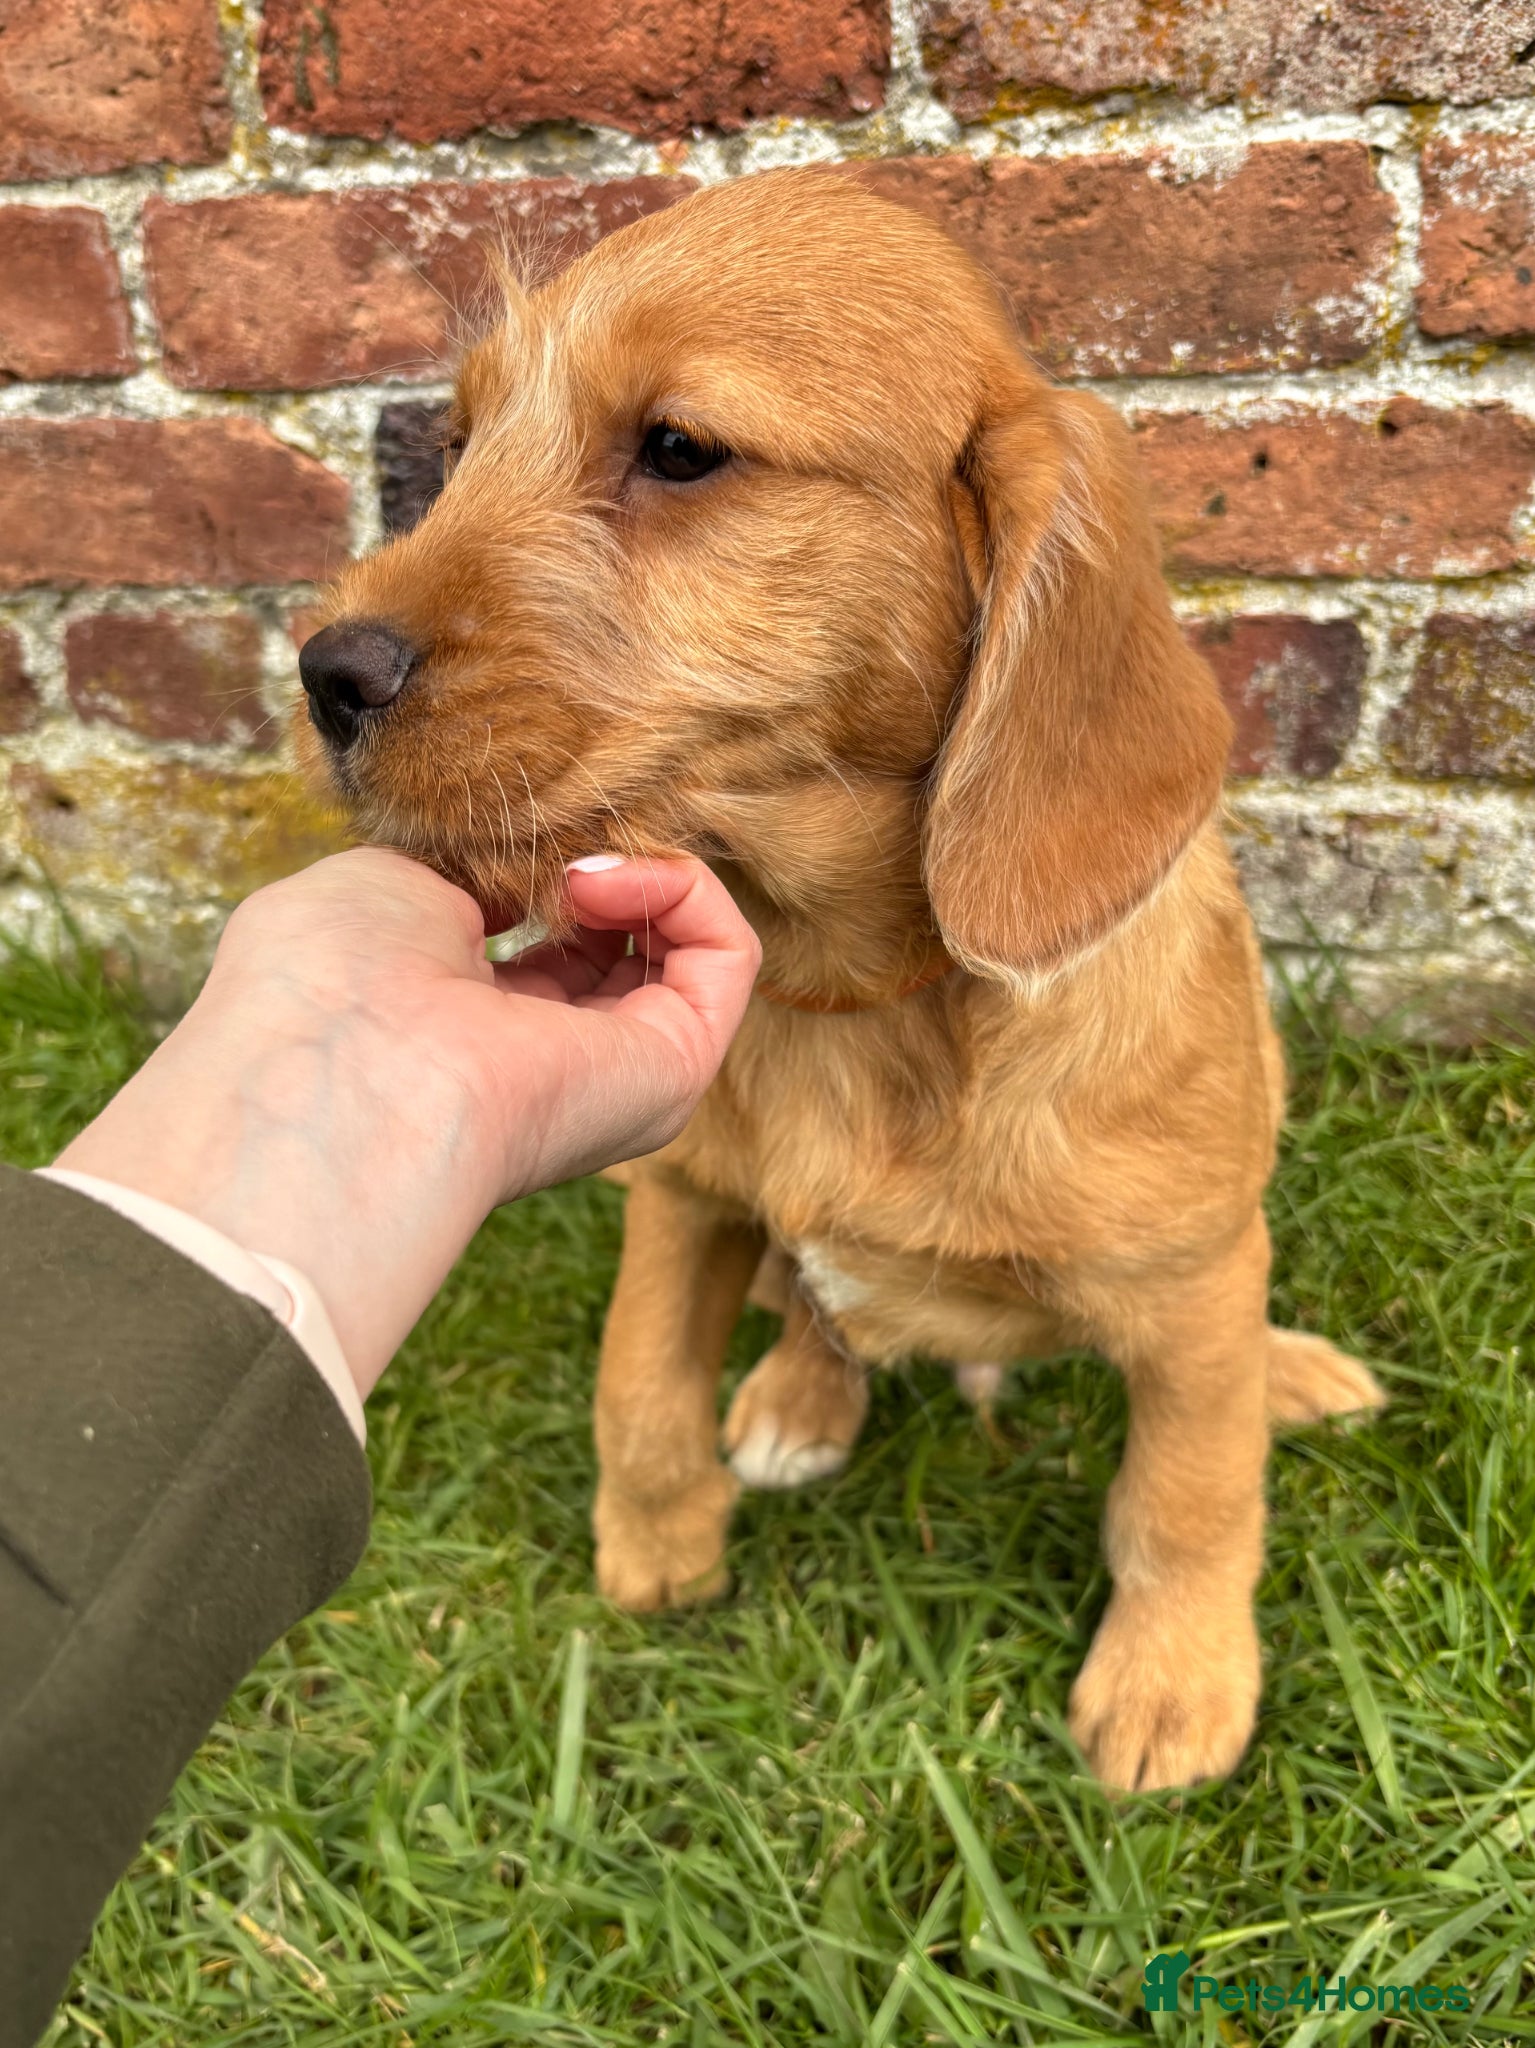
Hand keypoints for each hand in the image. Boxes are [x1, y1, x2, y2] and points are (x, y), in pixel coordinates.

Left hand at [55, 848, 760, 1396]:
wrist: (344, 1069)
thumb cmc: (329, 982)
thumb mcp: (388, 885)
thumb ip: (469, 870)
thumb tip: (537, 859)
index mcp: (469, 1034)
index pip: (545, 946)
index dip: (544, 865)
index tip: (504, 831)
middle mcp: (550, 1067)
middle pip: (622, 945)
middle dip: (602, 862)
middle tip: (548, 846)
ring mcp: (622, 1076)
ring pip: (685, 946)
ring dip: (641, 871)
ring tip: (573, 868)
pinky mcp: (681, 1069)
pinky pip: (727, 955)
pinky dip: (683, 889)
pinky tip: (600, 881)